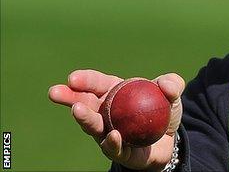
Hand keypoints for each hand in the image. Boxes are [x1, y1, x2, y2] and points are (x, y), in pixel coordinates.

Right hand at [48, 69, 184, 170]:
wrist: (171, 140)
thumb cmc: (165, 111)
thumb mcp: (172, 94)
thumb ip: (172, 84)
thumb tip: (165, 84)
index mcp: (114, 93)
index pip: (96, 84)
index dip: (84, 80)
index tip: (72, 78)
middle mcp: (105, 113)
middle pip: (84, 104)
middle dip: (68, 97)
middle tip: (55, 92)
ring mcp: (108, 132)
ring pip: (93, 127)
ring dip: (85, 119)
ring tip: (77, 111)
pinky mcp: (118, 151)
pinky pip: (113, 147)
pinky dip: (112, 142)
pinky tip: (113, 135)